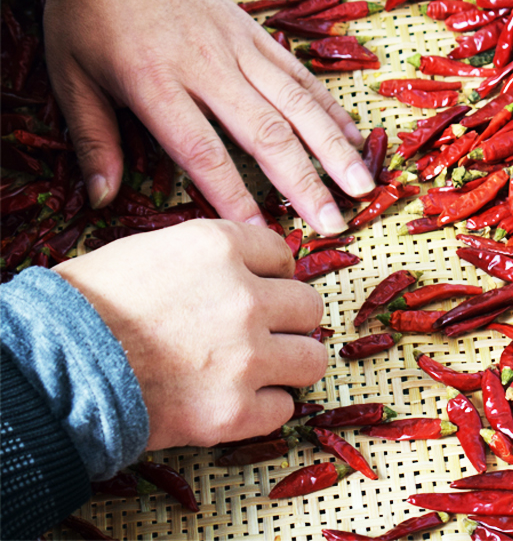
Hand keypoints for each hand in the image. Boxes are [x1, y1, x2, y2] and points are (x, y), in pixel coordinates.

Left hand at [41, 0, 374, 234]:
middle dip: (305, 182)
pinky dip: (329, 106)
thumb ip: (93, 140)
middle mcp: (207, 66)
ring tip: (361, 184)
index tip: (260, 234)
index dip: (234, 196)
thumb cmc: (85, 13)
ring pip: (296, 103)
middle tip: (333, 222)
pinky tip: (354, 134)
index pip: (203, 151)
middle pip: (266, 132)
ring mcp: (238, 47)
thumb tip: (102, 199)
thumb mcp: (69, 76)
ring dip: (333, 147)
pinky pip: (299, 73)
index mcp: (155, 83)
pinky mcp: (255, 32)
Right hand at [54, 220, 326, 448]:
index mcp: (220, 248)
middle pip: (309, 305)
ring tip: (265, 366)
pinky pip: (284, 408)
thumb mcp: (155, 250)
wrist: (53, 370)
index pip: (283, 255)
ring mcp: (243, 357)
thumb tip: (251, 268)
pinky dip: (266, 406)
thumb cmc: (92, 304)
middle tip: (267, 329)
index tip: (263, 287)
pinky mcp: (233, 412)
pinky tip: (240, 399)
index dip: (273, 274)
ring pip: (311, 358)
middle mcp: (243, 298)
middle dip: (290, 317)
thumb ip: (213, 254)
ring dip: (291, 361)